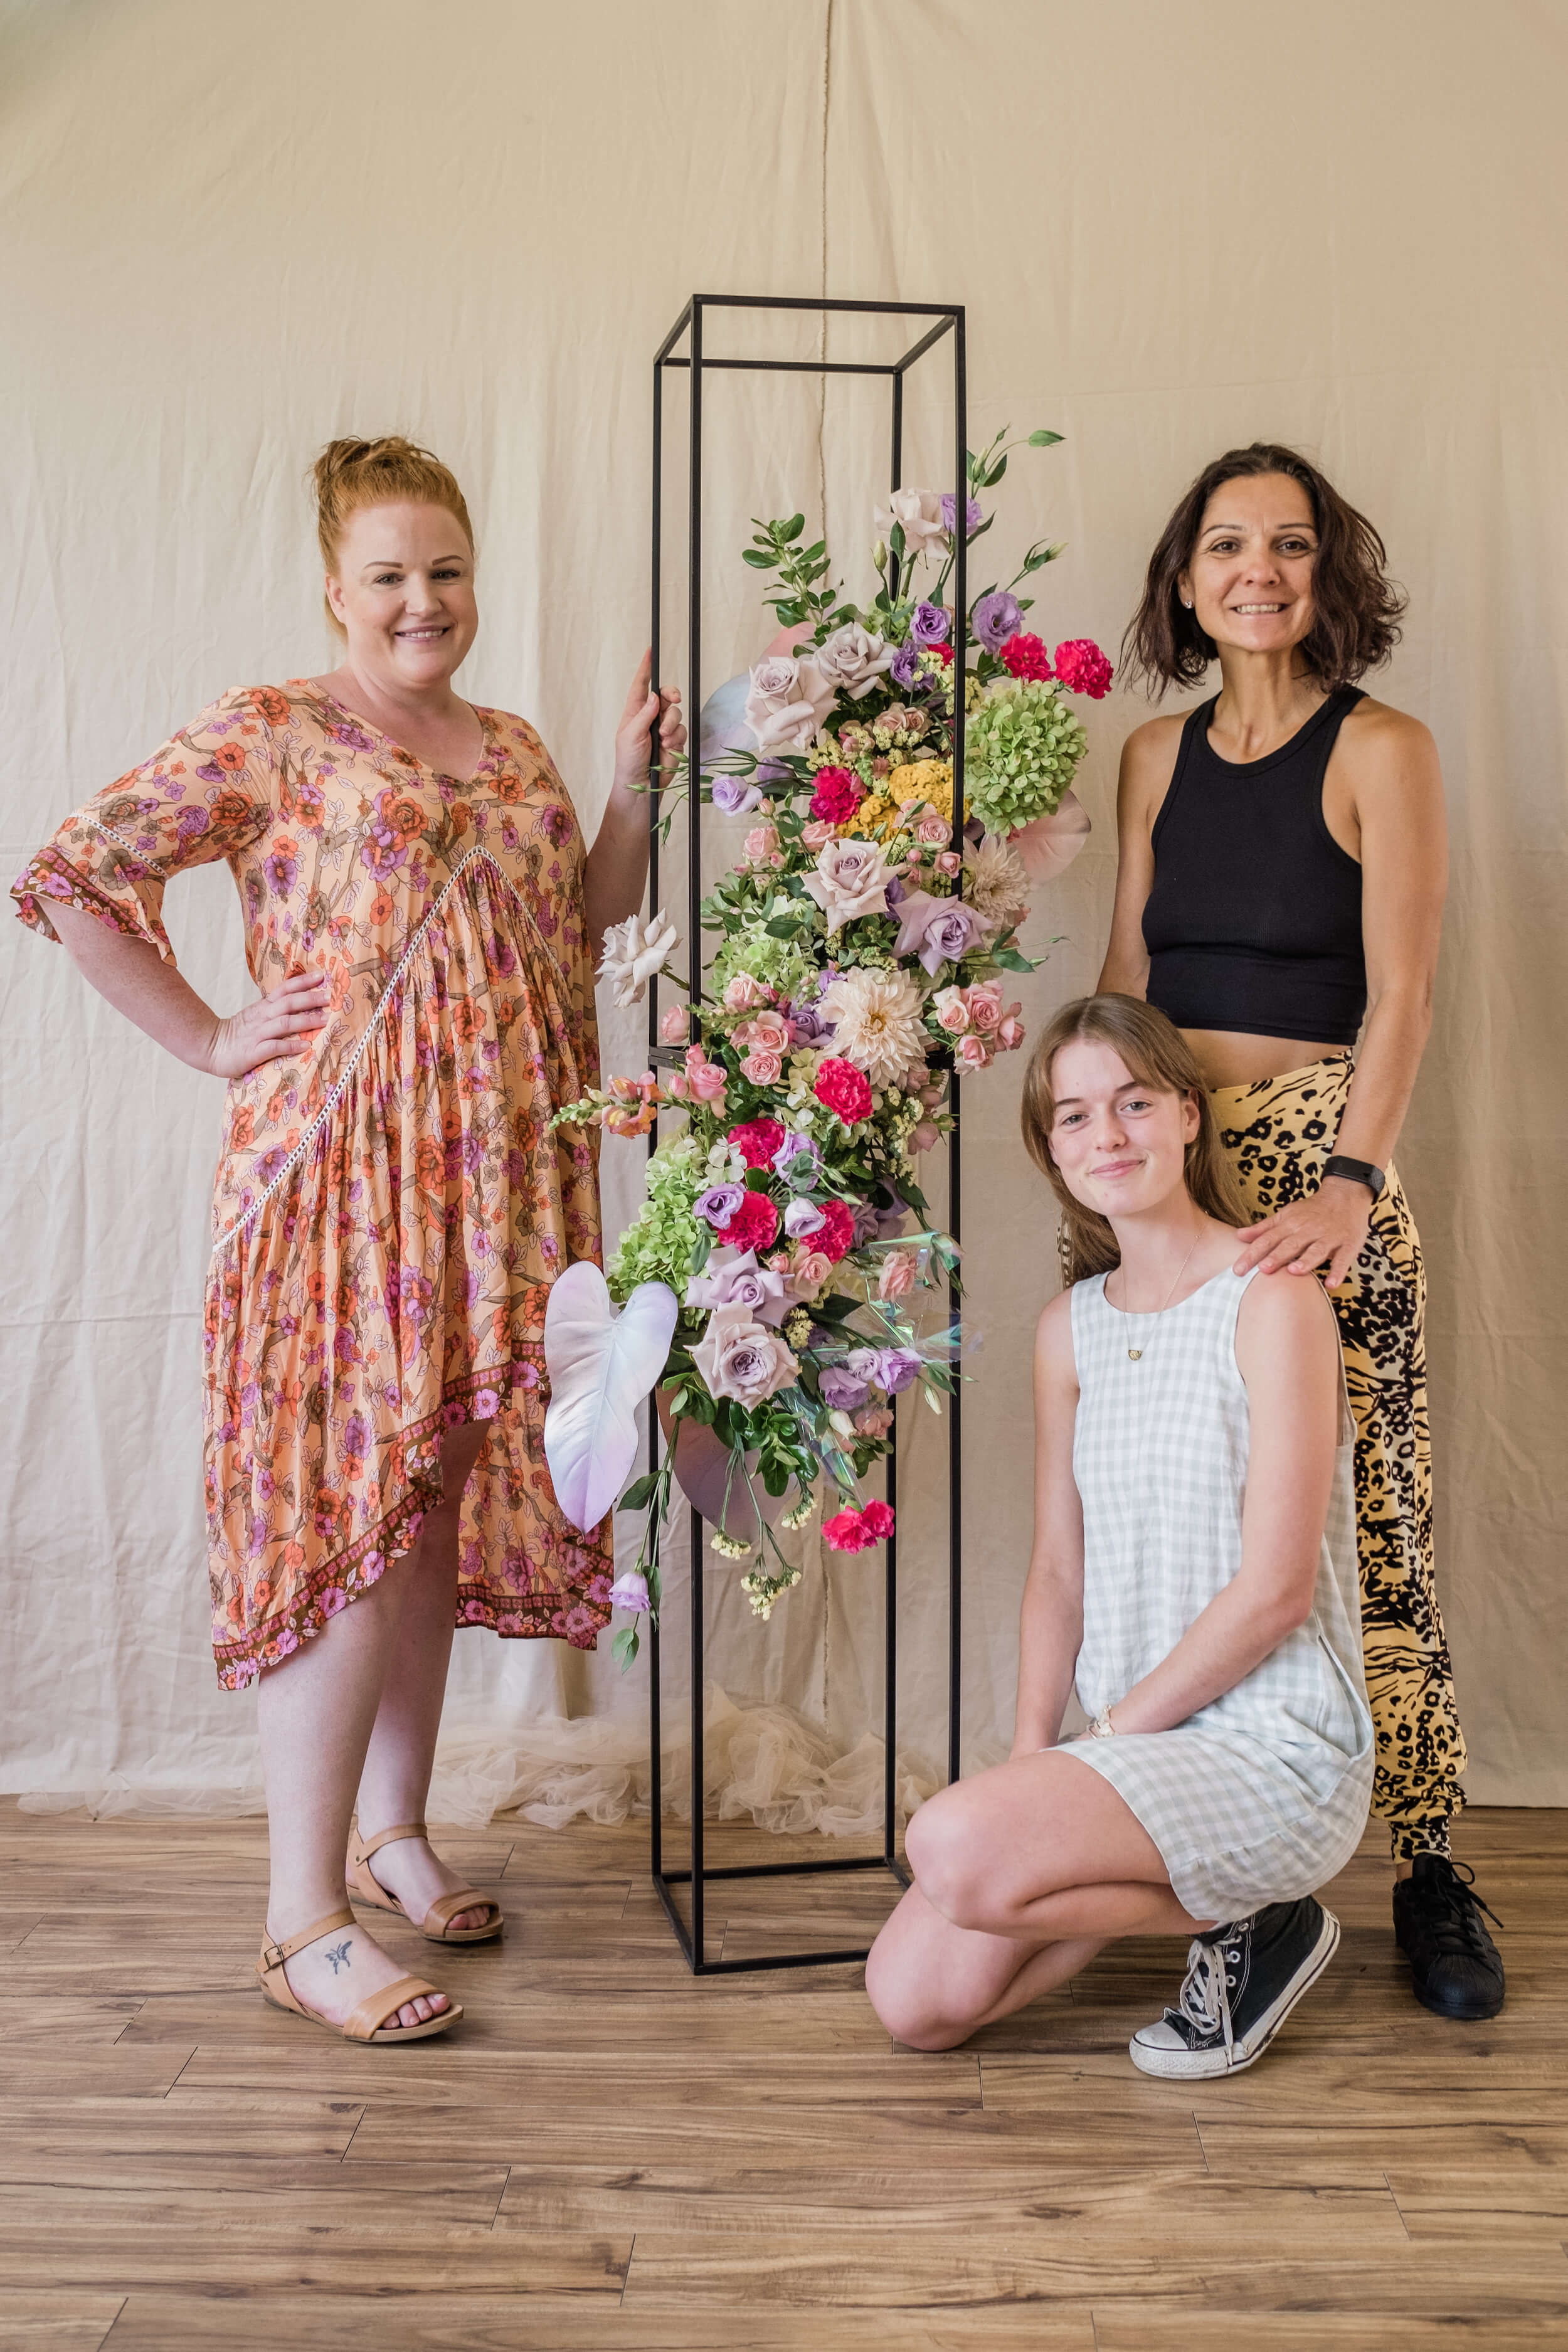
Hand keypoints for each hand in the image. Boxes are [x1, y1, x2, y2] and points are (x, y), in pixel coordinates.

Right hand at [206, 969, 331, 1078]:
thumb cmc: (239, 1034)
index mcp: (263, 1007)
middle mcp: (262, 1017)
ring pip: (284, 1023)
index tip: (322, 976)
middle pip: (288, 1003)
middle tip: (330, 997)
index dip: (303, 982)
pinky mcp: (252, 1052)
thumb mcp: (256, 1015)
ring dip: (306, 1020)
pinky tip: (306, 1046)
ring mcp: (257, 1034)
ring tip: (325, 1020)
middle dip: (310, 998)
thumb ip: (276, 1009)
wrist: (209, 1047)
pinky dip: (290, 1046)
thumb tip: (303, 1003)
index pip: (285, 990)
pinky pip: (273, 1047)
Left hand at [613, 649, 684, 793]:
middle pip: (665, 695)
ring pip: (676, 714)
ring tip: (663, 738)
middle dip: (671, 695)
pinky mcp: (675, 741)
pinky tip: (668, 746)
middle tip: (673, 699)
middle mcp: (650, 717)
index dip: (646, 669)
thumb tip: (654, 695)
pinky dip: (676, 737)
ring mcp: (663, 729)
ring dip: (671, 724)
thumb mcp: (631, 735)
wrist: (641, 785)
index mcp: (635, 711)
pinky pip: (682, 730)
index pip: (641, 685)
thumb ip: (644, 715)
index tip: (650, 652)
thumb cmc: (628, 760)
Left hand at [1231, 1176, 1372, 1286]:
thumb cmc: (1312, 1210)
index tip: (1238, 1269)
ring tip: (1294, 1272)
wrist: (1346, 1195)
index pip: (1268, 1240)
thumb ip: (1263, 1228)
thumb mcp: (1286, 1215)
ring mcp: (1329, 1237)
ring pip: (1316, 1250)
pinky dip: (1338, 1271)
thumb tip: (1238, 1236)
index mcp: (1290, 1224)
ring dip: (1306, 1261)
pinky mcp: (1348, 1244)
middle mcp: (1308, 1230)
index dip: (1252, 1253)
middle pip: (1290, 1245)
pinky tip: (1331, 1284)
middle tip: (1262, 1269)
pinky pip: (1344, 1259)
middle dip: (1276, 1257)